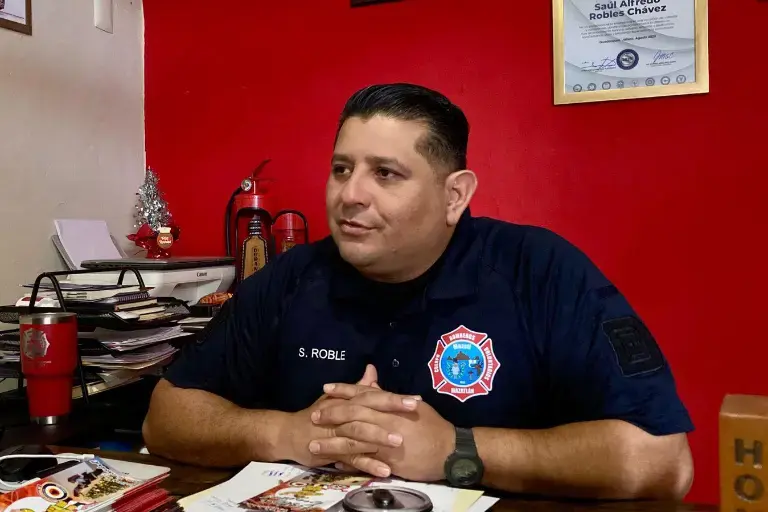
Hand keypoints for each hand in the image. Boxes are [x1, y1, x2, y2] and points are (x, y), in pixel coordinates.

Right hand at [278, 365, 404, 467]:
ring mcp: (336, 432)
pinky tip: (385, 470)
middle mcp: (342, 413)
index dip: (393, 397)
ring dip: (380, 438)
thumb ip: (358, 388)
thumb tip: (372, 369)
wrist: (289, 433)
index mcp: (347, 401)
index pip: (372, 395)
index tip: (416, 399)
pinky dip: (369, 464)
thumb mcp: (338, 399)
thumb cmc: (318, 416)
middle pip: (368, 409)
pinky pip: (352, 459)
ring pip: (359, 433)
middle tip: (414, 411)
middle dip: (391, 410)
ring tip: (400, 442)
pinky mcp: (331, 452)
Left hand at [309, 384, 454, 481]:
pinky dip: (347, 461)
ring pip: (353, 439)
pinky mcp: (389, 461)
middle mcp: (386, 420)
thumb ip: (387, 394)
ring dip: (332, 442)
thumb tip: (371, 379)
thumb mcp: (411, 405)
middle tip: (313, 414)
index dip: (343, 390)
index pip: (363, 394)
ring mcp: (386, 441)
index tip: (326, 388)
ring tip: (314, 443)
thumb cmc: (432, 426)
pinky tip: (333, 463)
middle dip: (331, 415)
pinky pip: (364, 460)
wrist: (450, 450)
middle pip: (353, 414)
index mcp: (391, 405)